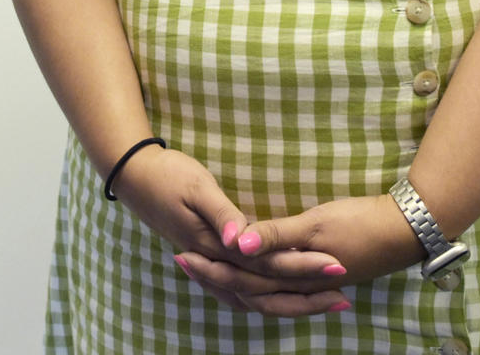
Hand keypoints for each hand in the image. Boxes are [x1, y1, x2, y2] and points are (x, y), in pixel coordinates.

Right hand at [108, 147, 344, 311]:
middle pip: (266, 291)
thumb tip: (241, 239)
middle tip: (345, 299)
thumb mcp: (196, 186)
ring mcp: (210, 266)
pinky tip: (283, 300)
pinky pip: (241, 292)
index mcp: (215, 246)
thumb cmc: (167, 175)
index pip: (267, 265)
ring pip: (255, 299)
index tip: (336, 266)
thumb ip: (221, 213)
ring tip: (326, 304)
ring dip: (291, 303)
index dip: (303, 267)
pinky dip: (266, 300)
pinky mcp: (210, 261)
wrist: (134, 177)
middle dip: (307, 295)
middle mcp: (215, 264)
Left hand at [176, 194, 426, 315]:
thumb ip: (276, 235)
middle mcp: (298, 284)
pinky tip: (254, 274)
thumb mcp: (316, 225)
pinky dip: (260, 282)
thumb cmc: (362, 223)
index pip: (243, 279)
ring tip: (208, 270)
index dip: (211, 269)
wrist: (406, 228)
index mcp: (293, 275)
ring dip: (235, 283)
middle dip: (216, 278)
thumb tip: (237, 245)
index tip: (182, 255)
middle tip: (182, 261)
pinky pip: (280, 285)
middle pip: (249, 289)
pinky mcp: (320, 273)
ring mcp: (311, 282)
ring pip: (264, 291)